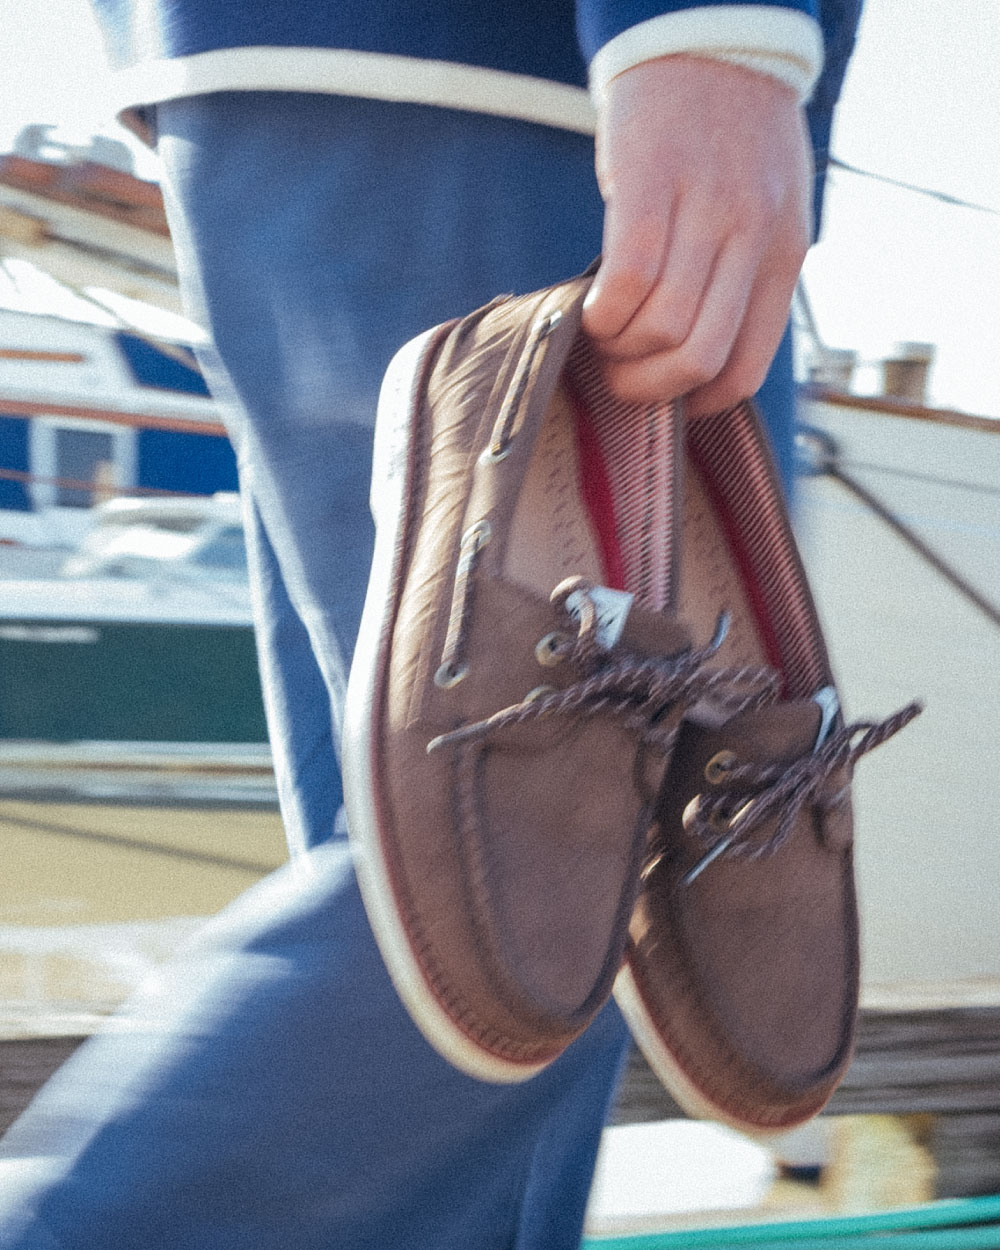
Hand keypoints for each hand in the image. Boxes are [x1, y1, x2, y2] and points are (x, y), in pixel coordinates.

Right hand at [582, 55, 811, 414]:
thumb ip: (746, 277)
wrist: (711, 40)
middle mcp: (752, 236)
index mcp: (784, 255)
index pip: (746, 367)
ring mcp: (703, 210)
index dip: (699, 404)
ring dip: (620, 350)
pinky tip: (594, 307)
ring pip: (662, 326)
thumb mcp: (771, 211)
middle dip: (649, 389)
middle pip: (698, 356)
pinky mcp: (651, 185)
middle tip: (621, 380)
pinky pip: (627, 279)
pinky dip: (603, 313)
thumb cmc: (735, 137)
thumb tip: (700, 356)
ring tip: (605, 336)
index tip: (669, 404)